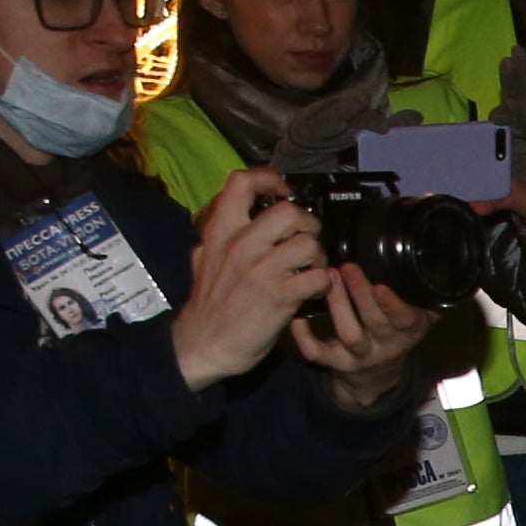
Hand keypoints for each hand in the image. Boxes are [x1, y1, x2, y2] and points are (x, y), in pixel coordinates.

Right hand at [174, 167, 328, 386]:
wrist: (203, 345)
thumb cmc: (208, 305)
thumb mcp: (203, 259)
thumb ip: (219, 236)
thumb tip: (232, 216)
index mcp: (220, 231)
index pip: (242, 182)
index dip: (269, 179)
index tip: (283, 191)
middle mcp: (240, 245)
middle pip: (289, 211)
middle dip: (308, 224)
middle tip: (307, 239)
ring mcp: (261, 270)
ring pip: (309, 243)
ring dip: (319, 256)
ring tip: (312, 269)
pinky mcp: (279, 297)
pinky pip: (317, 277)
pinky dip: (323, 283)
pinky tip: (312, 291)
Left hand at [290, 259, 438, 406]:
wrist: (377, 376)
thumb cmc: (395, 332)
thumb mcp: (419, 317)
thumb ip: (429, 297)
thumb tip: (444, 268)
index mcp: (409, 331)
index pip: (406, 319)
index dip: (395, 304)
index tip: (382, 284)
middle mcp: (386, 345)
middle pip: (375, 323)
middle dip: (361, 294)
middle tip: (347, 267)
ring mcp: (360, 356)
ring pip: (350, 335)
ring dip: (339, 307)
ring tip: (328, 278)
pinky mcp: (335, 363)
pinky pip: (319, 354)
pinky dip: (305, 338)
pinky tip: (298, 316)